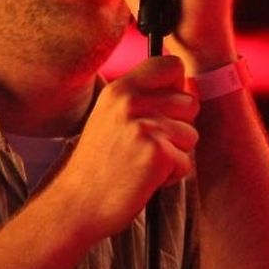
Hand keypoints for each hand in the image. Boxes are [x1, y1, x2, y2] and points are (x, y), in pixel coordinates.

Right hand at [52, 56, 198, 240]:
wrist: (77, 204)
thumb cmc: (98, 165)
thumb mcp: (111, 117)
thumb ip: (143, 98)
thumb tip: (189, 87)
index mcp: (120, 89)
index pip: (170, 65)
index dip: (177, 87)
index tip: (165, 108)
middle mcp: (131, 101)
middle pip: (189, 103)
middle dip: (178, 128)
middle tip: (147, 146)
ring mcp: (145, 126)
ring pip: (191, 134)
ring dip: (174, 155)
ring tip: (142, 163)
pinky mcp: (157, 152)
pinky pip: (186, 161)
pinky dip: (170, 176)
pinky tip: (144, 179)